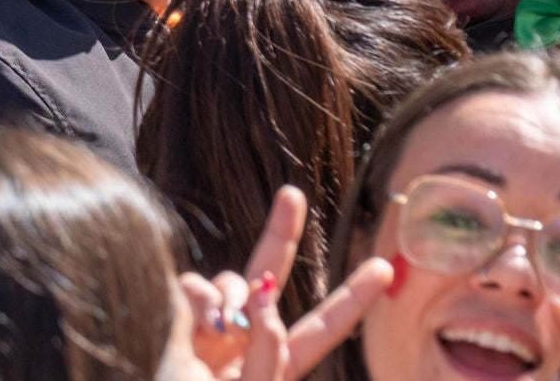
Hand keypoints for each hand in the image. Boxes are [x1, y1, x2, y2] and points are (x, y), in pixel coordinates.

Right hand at [181, 186, 393, 379]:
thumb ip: (267, 351)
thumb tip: (266, 294)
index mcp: (273, 365)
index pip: (320, 328)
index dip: (351, 299)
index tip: (383, 269)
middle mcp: (242, 337)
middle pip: (268, 274)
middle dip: (280, 232)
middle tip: (292, 195)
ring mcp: (207, 320)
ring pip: (230, 279)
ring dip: (231, 296)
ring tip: (219, 331)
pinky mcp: (175, 309)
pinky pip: (193, 284)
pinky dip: (199, 298)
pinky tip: (200, 324)